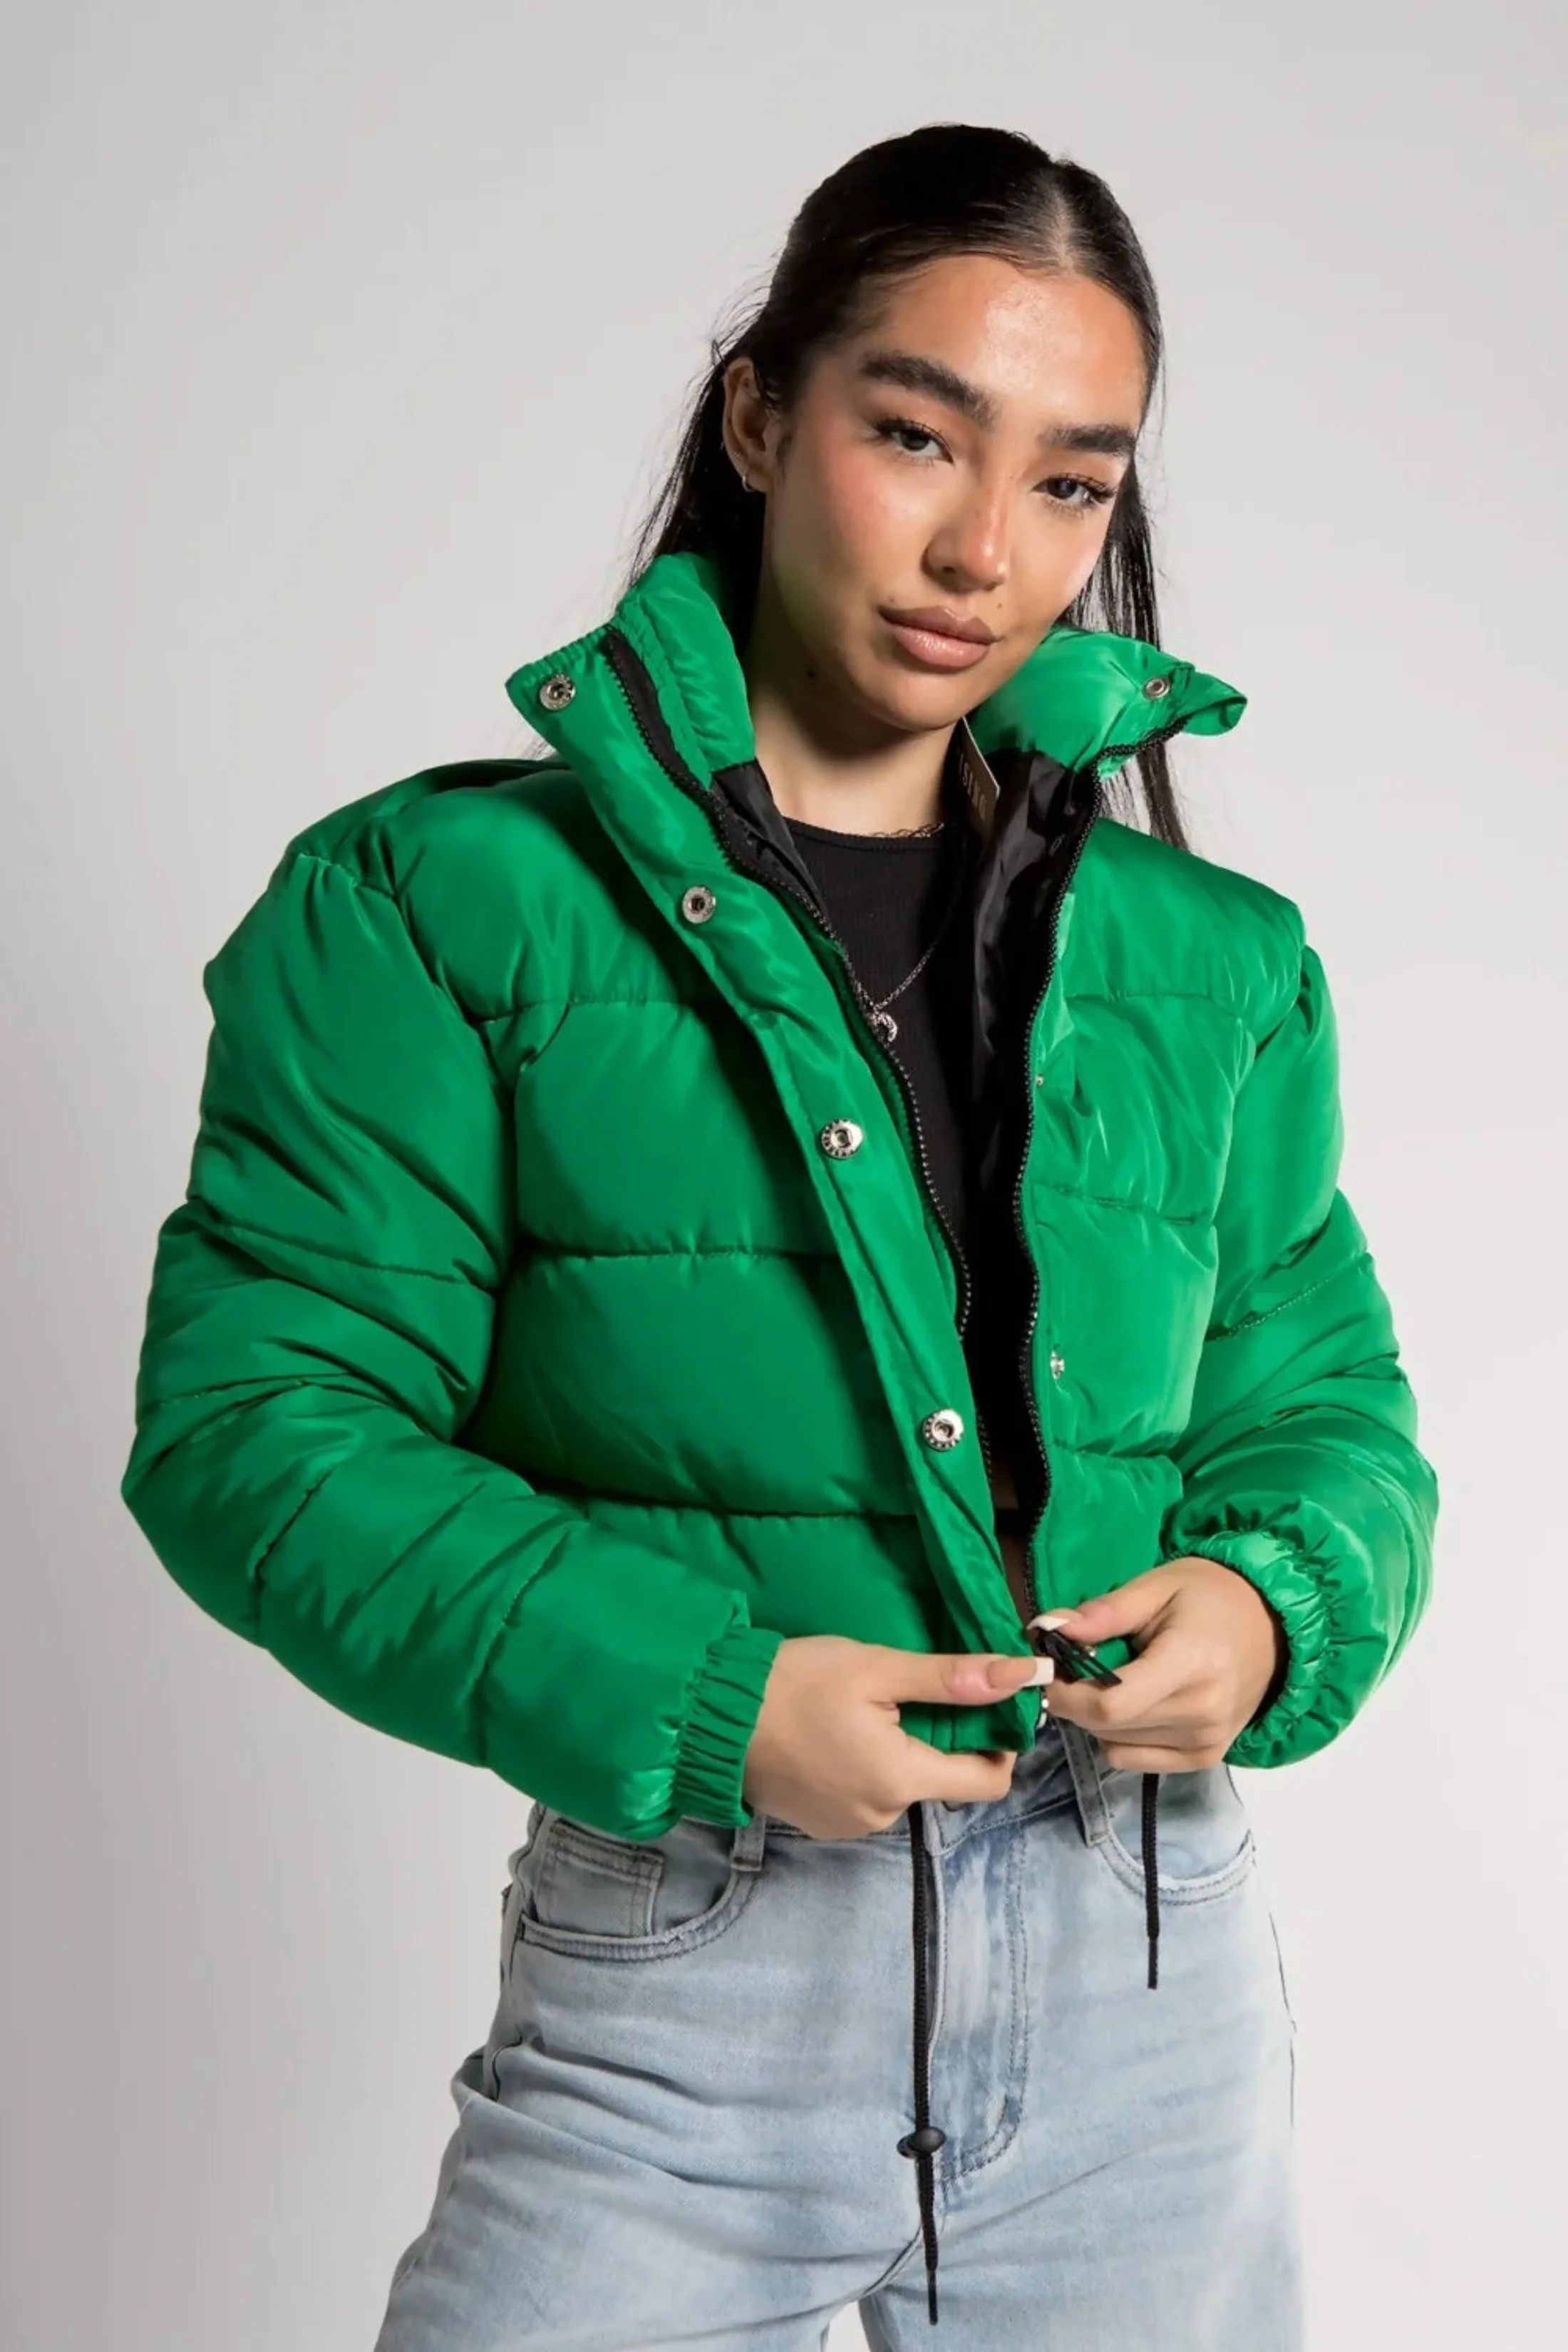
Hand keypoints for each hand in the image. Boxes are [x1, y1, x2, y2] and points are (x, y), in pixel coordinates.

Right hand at [741, 1633, 1046, 1839]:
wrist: (711, 1716)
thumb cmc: (796, 1683)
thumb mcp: (876, 1668)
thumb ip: (951, 1678)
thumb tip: (1024, 1675)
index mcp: (902, 1780)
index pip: (988, 1781)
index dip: (999, 1743)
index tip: (983, 1706)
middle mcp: (881, 1816)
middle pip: (940, 1780)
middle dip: (938, 1739)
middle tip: (910, 1692)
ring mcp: (847, 1826)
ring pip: (901, 1787)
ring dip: (899, 1753)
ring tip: (865, 1710)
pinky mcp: (820, 1823)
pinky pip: (866, 1796)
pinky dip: (866, 1768)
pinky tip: (837, 1734)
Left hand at [1040, 1556, 1285, 1771]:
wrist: (1274, 1625)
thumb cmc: (1211, 1596)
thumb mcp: (1156, 1586)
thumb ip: (1104, 1612)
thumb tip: (1049, 1630)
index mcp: (1190, 1663)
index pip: (1111, 1704)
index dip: (1067, 1693)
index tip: (1049, 1670)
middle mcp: (1202, 1712)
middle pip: (1108, 1727)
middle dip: (1076, 1700)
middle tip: (1076, 1667)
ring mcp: (1207, 1741)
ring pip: (1116, 1746)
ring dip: (1097, 1719)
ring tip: (1112, 1681)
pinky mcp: (1206, 1757)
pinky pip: (1135, 1760)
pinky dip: (1120, 1736)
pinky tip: (1134, 1704)